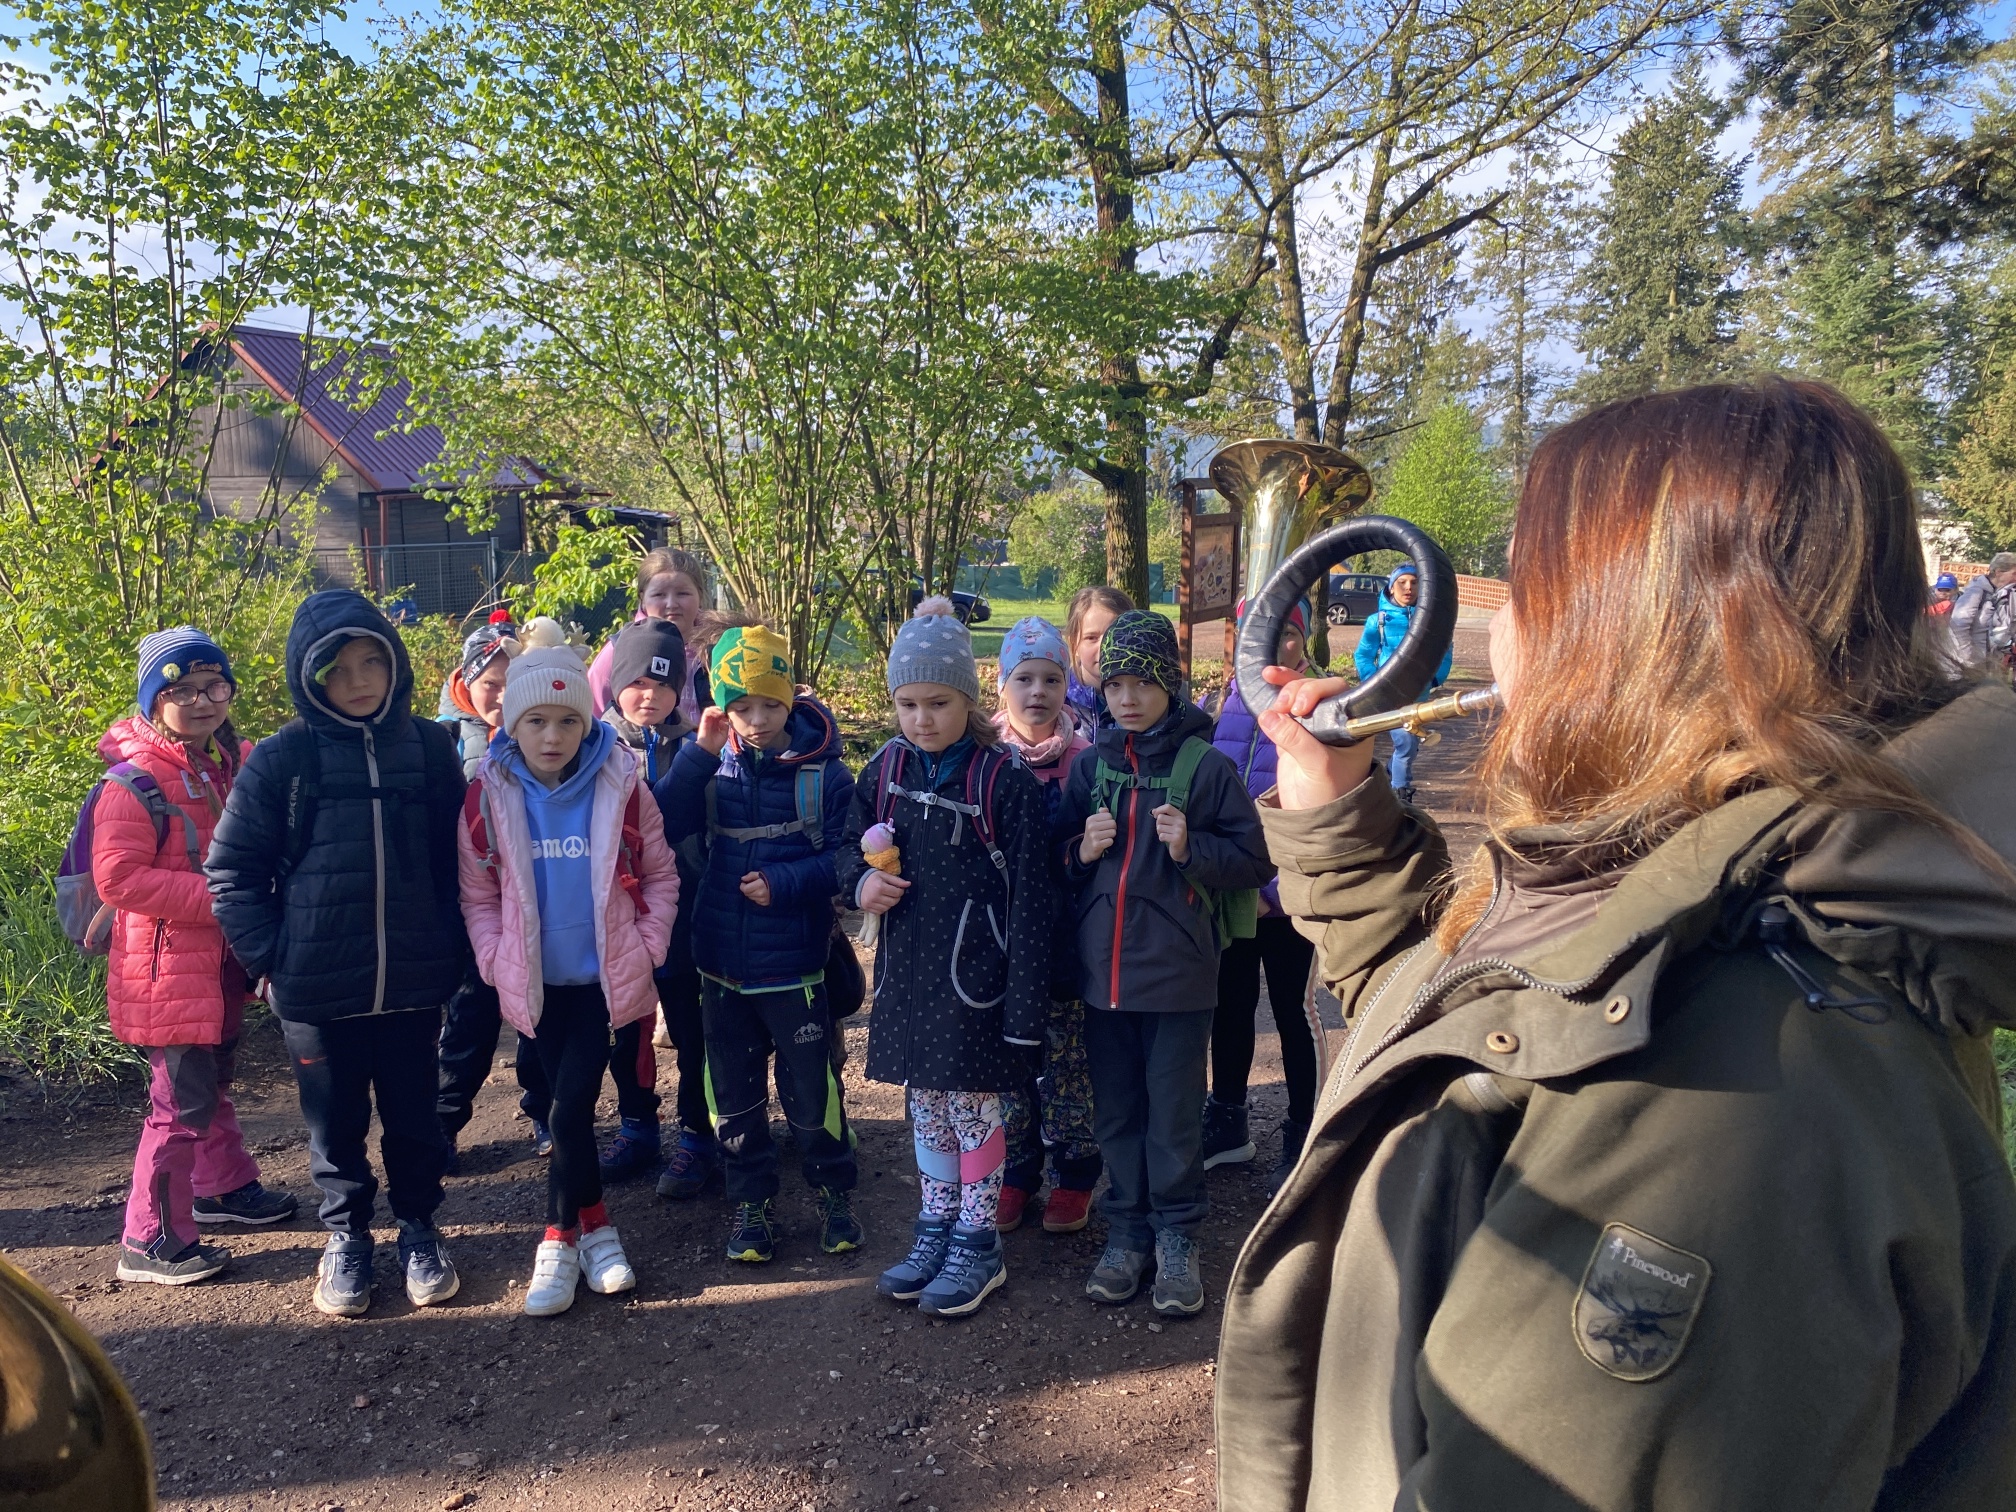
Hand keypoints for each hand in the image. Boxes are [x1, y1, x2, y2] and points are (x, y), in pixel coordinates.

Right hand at [697, 707, 730, 754]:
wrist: (709, 749)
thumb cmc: (717, 743)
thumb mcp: (724, 734)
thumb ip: (725, 725)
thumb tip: (726, 717)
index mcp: (717, 724)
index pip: (720, 713)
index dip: (724, 712)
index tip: (729, 714)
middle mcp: (712, 721)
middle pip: (715, 710)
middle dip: (721, 709)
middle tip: (725, 712)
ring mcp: (707, 720)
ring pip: (710, 709)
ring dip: (716, 709)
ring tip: (721, 713)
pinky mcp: (703, 720)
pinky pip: (706, 712)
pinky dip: (712, 711)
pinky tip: (717, 714)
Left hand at [739, 870, 770, 905]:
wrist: (781, 885)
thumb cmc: (770, 878)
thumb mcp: (760, 873)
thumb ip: (750, 875)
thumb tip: (743, 879)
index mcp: (759, 885)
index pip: (745, 889)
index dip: (742, 886)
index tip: (744, 883)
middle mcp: (761, 894)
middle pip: (747, 894)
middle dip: (747, 889)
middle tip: (750, 885)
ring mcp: (763, 899)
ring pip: (751, 898)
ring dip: (751, 893)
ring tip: (756, 888)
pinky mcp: (765, 903)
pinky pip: (756, 901)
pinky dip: (756, 897)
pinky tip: (760, 893)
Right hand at [858, 869, 909, 914]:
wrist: (856, 884)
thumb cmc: (872, 878)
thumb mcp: (884, 875)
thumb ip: (897, 880)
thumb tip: (908, 884)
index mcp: (880, 887)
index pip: (897, 893)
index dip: (900, 891)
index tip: (898, 888)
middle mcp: (875, 897)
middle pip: (894, 901)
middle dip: (896, 897)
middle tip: (893, 893)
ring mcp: (871, 904)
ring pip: (888, 907)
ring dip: (890, 903)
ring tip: (887, 897)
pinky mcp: (868, 909)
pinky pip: (881, 911)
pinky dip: (884, 907)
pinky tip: (881, 901)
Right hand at [1079, 808, 1117, 863]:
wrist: (1086, 849)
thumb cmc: (1093, 834)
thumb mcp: (1094, 823)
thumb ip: (1101, 814)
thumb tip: (1105, 809)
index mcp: (1091, 819)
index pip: (1109, 815)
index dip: (1110, 821)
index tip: (1105, 826)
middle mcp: (1091, 826)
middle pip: (1113, 823)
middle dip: (1112, 828)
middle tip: (1106, 832)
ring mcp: (1093, 836)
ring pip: (1113, 832)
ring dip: (1111, 836)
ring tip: (1105, 838)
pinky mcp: (1097, 845)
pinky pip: (1111, 841)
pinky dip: (1109, 842)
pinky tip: (1104, 843)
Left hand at [1152, 803, 1188, 863]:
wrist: (1182, 848)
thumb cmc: (1174, 833)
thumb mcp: (1172, 822)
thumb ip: (1164, 815)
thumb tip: (1153, 811)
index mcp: (1180, 815)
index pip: (1168, 807)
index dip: (1159, 810)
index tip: (1155, 815)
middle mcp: (1181, 822)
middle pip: (1160, 817)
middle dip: (1158, 824)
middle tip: (1164, 829)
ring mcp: (1179, 830)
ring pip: (1159, 827)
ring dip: (1160, 832)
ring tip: (1166, 834)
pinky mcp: (1176, 839)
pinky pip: (1161, 836)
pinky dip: (1161, 838)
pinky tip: (1166, 839)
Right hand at [1258, 667, 1377, 809]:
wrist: (1315, 819)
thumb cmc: (1330, 794)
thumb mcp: (1317, 767)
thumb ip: (1295, 740)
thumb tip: (1267, 715)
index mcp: (1352, 725)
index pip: (1339, 693)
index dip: (1317, 693)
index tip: (1300, 708)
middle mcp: (1335, 721)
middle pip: (1317, 690)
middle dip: (1298, 692)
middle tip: (1285, 709)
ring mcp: (1314, 726)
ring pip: (1299, 695)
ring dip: (1285, 693)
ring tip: (1275, 707)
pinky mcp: (1294, 734)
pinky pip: (1284, 709)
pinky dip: (1276, 694)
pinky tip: (1267, 677)